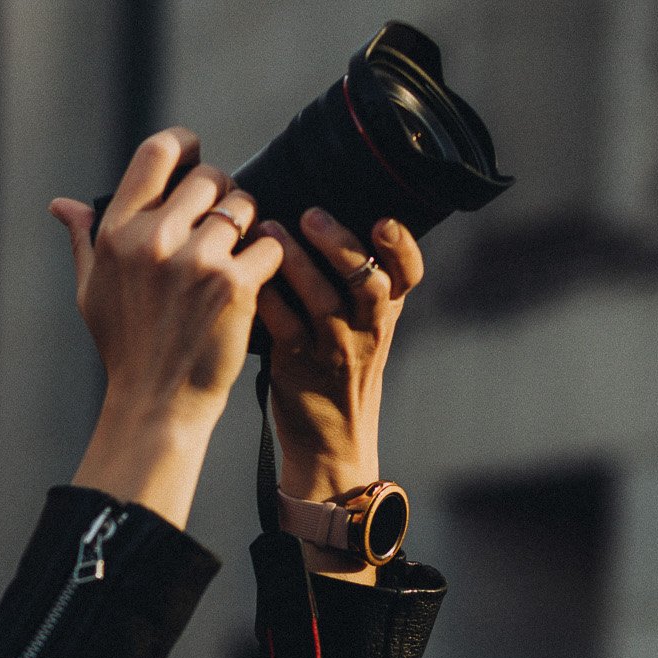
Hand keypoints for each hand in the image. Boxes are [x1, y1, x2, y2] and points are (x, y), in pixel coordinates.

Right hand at [49, 128, 283, 527]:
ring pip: (244, 207)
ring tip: (237, 255)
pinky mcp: (235, 285)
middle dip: (222, 194)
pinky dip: (270, 259)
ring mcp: (196, 261)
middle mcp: (153, 240)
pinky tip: (258, 279)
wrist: (157, 404)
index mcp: (117, 233)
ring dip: (248, 226)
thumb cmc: (124, 349)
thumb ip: (84, 241)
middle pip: (209, 177)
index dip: (184, 144)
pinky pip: (269, 244)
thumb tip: (62, 204)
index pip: (156, 153)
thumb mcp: (92, 293)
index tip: (195, 155)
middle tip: (223, 224)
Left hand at [255, 209, 425, 504]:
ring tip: (269, 227)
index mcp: (387, 314)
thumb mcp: (366, 330)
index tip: (383, 221)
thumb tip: (326, 219)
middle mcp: (368, 329)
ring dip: (294, 259)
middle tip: (311, 215)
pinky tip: (249, 272)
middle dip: (340, 243)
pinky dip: (266, 294)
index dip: (402, 246)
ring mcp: (335, 349)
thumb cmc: (342, 374)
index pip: (409, 273)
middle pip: (365, 280)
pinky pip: (282, 323)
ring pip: (321, 298)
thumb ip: (360, 285)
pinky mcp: (298, 365)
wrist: (331, 442)